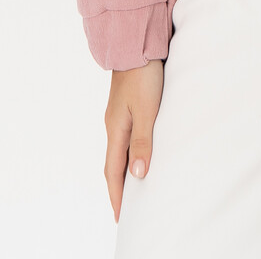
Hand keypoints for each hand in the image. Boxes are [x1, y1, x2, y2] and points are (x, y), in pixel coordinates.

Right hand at [104, 58, 164, 223]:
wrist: (136, 44)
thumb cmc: (144, 76)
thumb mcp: (146, 110)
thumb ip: (142, 142)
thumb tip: (137, 175)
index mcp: (115, 129)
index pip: (113, 171)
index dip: (118, 195)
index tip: (121, 217)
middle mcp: (113, 124)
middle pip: (113, 163)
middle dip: (118, 187)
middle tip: (125, 209)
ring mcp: (119, 114)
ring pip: (119, 150)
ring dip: (124, 170)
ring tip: (133, 187)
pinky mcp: (127, 104)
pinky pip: (125, 137)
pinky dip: (129, 152)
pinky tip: (138, 153)